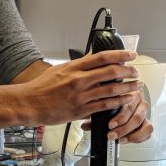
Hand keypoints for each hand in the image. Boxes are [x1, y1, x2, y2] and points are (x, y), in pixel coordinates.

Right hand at [18, 50, 142, 126]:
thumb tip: (92, 58)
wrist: (29, 104)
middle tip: (136, 71)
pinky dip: (118, 102)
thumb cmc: (41, 87)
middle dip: (127, 71)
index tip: (130, 54)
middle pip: (110, 72)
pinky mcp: (80, 110)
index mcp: (74, 67)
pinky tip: (126, 100)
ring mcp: (81, 96)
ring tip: (136, 86)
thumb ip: (77, 65)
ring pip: (111, 90)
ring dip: (127, 87)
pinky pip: (104, 105)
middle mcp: (79, 80)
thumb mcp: (59, 69)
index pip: (101, 57)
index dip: (119, 55)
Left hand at [82, 91, 152, 143]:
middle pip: (136, 118)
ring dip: (132, 135)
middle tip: (112, 136)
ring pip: (146, 126)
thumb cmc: (112, 104)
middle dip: (123, 129)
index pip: (128, 106)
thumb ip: (95, 115)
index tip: (110, 125)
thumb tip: (85, 126)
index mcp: (130, 95)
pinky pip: (148, 133)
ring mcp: (146, 114)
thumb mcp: (103, 107)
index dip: (120, 118)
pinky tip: (127, 140)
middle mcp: (140, 103)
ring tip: (120, 140)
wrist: (122, 105)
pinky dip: (139, 138)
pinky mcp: (148, 124)